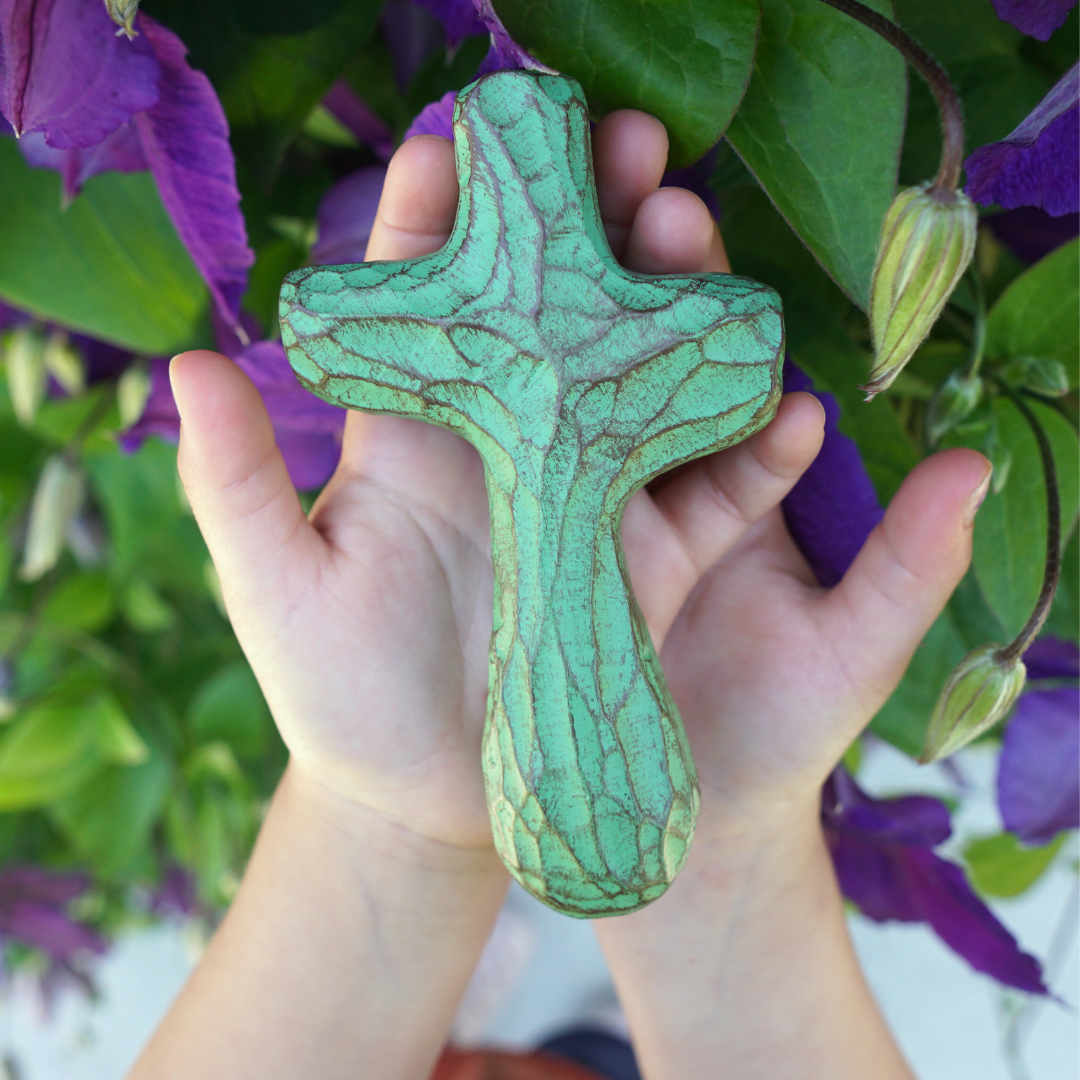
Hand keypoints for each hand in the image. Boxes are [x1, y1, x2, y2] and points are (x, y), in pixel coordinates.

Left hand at [172, 111, 808, 854]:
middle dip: (595, 221)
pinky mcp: (646, 564)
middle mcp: (512, 446)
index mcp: (420, 434)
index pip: (429, 293)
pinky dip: (748, 446)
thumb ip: (240, 485)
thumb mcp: (276, 592)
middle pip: (560, 308)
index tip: (475, 126)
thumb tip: (183, 366)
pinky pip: (708, 492)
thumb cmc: (338, 698)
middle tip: (635, 145)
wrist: (426, 803)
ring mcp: (587, 499)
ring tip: (698, 235)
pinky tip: (786, 402)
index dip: (449, 209)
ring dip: (677, 303)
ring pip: (644, 376)